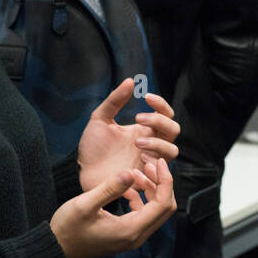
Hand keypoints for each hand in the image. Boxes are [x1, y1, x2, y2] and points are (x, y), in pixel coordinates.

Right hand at [49, 161, 176, 257]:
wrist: (57, 249)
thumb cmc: (67, 228)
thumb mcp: (85, 205)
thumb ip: (110, 188)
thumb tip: (131, 172)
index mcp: (131, 230)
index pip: (163, 204)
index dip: (166, 180)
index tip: (158, 162)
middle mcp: (137, 236)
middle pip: (165, 208)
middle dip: (161, 183)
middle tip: (148, 164)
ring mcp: (133, 237)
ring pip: (156, 210)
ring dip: (151, 189)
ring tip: (136, 172)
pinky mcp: (127, 234)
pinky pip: (144, 214)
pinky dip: (141, 197)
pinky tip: (126, 188)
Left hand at [76, 78, 179, 192]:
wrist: (83, 171)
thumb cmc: (93, 147)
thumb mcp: (100, 119)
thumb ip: (114, 100)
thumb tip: (130, 81)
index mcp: (143, 129)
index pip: (165, 114)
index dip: (161, 104)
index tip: (147, 96)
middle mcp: (151, 144)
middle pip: (174, 130)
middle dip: (160, 121)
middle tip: (139, 119)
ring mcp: (149, 161)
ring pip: (172, 151)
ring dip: (158, 144)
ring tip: (137, 143)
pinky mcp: (145, 177)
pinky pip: (161, 172)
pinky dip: (154, 162)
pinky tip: (139, 159)